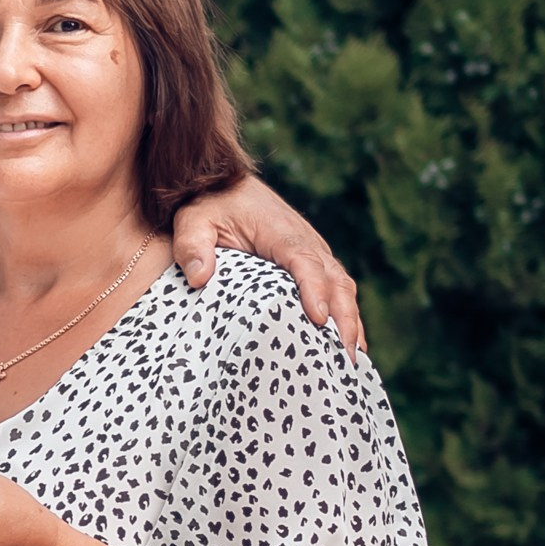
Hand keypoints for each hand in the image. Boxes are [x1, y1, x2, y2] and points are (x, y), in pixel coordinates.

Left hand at [171, 174, 363, 356]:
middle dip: (344, 316)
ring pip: (341, 286)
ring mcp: (313, 252)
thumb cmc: (209, 206)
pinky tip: (345, 344)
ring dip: (350, 320)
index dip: (314, 290)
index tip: (318, 319)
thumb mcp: (193, 221)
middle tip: (345, 354)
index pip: (304, 262)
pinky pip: (335, 288)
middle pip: (334, 279)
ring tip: (351, 360)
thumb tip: (200, 278)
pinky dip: (344, 314)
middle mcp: (305, 242)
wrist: (224, 185)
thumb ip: (193, 246)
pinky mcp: (312, 262)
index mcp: (280, 232)